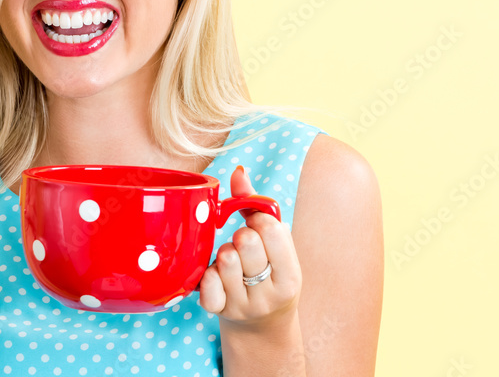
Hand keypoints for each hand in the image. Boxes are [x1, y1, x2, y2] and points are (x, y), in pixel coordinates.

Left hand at [198, 166, 302, 329]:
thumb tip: (238, 172)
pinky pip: (206, 283)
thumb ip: (256, 206)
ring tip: (232, 260)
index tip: (256, 226)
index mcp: (291, 276)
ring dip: (224, 252)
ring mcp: (244, 306)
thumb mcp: (276, 246)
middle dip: (241, 236)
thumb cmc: (269, 273)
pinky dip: (208, 273)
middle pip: (246, 242)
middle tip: (243, 245)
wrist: (262, 326)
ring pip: (225, 258)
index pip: (271, 229)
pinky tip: (217, 275)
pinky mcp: (219, 312)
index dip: (258, 219)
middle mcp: (269, 295)